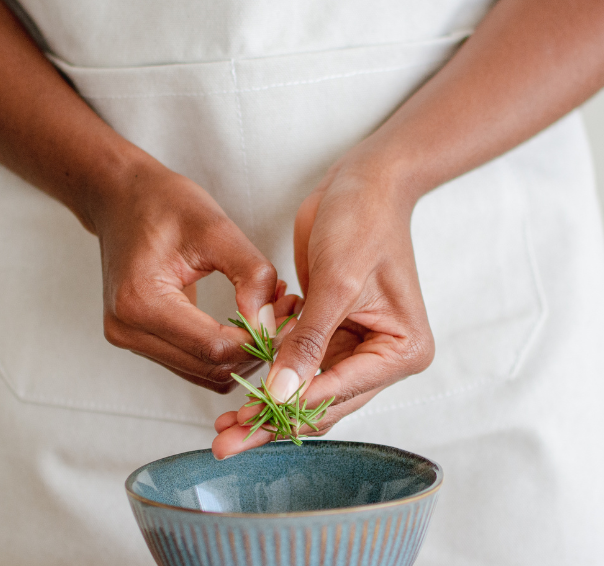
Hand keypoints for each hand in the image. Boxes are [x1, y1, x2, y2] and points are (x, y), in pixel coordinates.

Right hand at [88, 159, 296, 392]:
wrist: (119, 198)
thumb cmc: (163, 203)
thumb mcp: (216, 227)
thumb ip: (251, 275)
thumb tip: (272, 323)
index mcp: (141, 302)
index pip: (214, 347)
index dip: (260, 341)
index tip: (291, 316)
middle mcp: (128, 329)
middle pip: (210, 367)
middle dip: (257, 349)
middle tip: (288, 315)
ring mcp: (129, 338)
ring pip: (205, 372)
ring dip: (243, 352)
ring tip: (271, 314)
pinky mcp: (139, 339)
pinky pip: (193, 363)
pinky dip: (225, 350)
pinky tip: (246, 321)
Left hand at [212, 156, 433, 456]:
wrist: (362, 183)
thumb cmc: (363, 222)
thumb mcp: (336, 282)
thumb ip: (308, 342)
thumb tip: (280, 394)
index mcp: (401, 350)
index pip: (339, 391)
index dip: (291, 409)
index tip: (246, 424)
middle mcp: (382, 356)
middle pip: (322, 401)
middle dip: (273, 420)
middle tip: (228, 442)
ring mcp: (356, 346)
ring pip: (306, 389)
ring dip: (268, 404)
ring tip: (225, 425)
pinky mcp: (331, 331)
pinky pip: (299, 364)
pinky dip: (272, 374)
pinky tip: (241, 388)